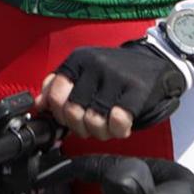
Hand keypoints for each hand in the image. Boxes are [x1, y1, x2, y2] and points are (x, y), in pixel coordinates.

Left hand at [36, 39, 187, 140]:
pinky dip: (118, 130)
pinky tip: (122, 125)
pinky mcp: (137, 89)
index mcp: (78, 60)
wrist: (155, 62)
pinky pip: (118, 121)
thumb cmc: (115, 71)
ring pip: (94, 121)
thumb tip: (38, 104)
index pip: (55, 95)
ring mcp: (116, 76)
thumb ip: (58, 85)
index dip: (60, 115)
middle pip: (73, 112)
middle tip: (92, 126)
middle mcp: (95, 65)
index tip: (69, 119)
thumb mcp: (84, 70)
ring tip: (108, 127)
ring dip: (101, 133)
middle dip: (81, 127)